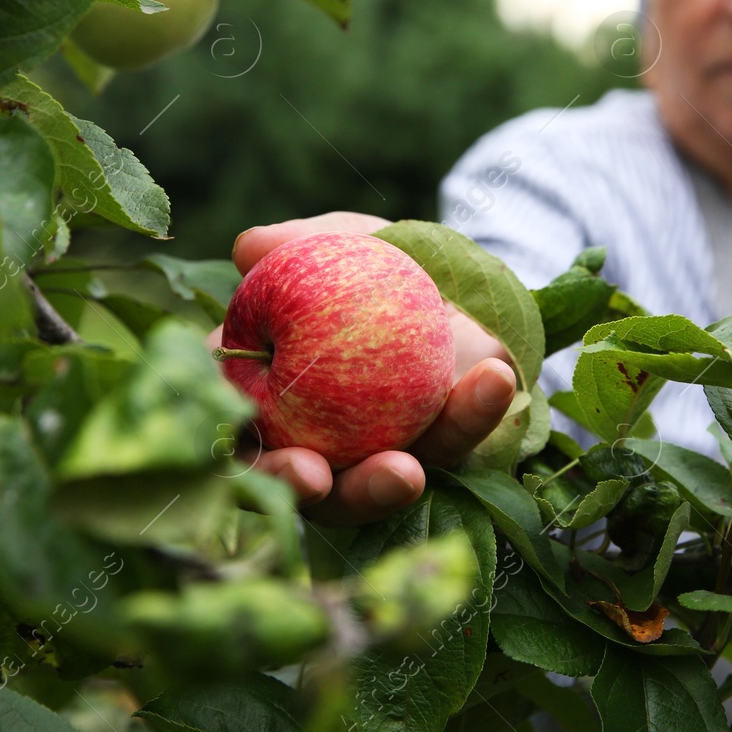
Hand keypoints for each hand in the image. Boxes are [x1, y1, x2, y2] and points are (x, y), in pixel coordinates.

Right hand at [210, 212, 516, 526]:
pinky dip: (472, 414)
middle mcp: (308, 441)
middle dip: (299, 489)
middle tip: (315, 479)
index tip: (272, 460)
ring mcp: (373, 452)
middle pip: (296, 484)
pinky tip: (493, 380)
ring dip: (381, 487)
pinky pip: (454, 437)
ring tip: (405, 473)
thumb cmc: (358, 259)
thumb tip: (250, 249)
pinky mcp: (438, 443)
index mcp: (260, 396)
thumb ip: (291, 244)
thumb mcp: (329, 243)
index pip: (238, 444)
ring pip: (371, 486)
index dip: (245, 465)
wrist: (437, 266)